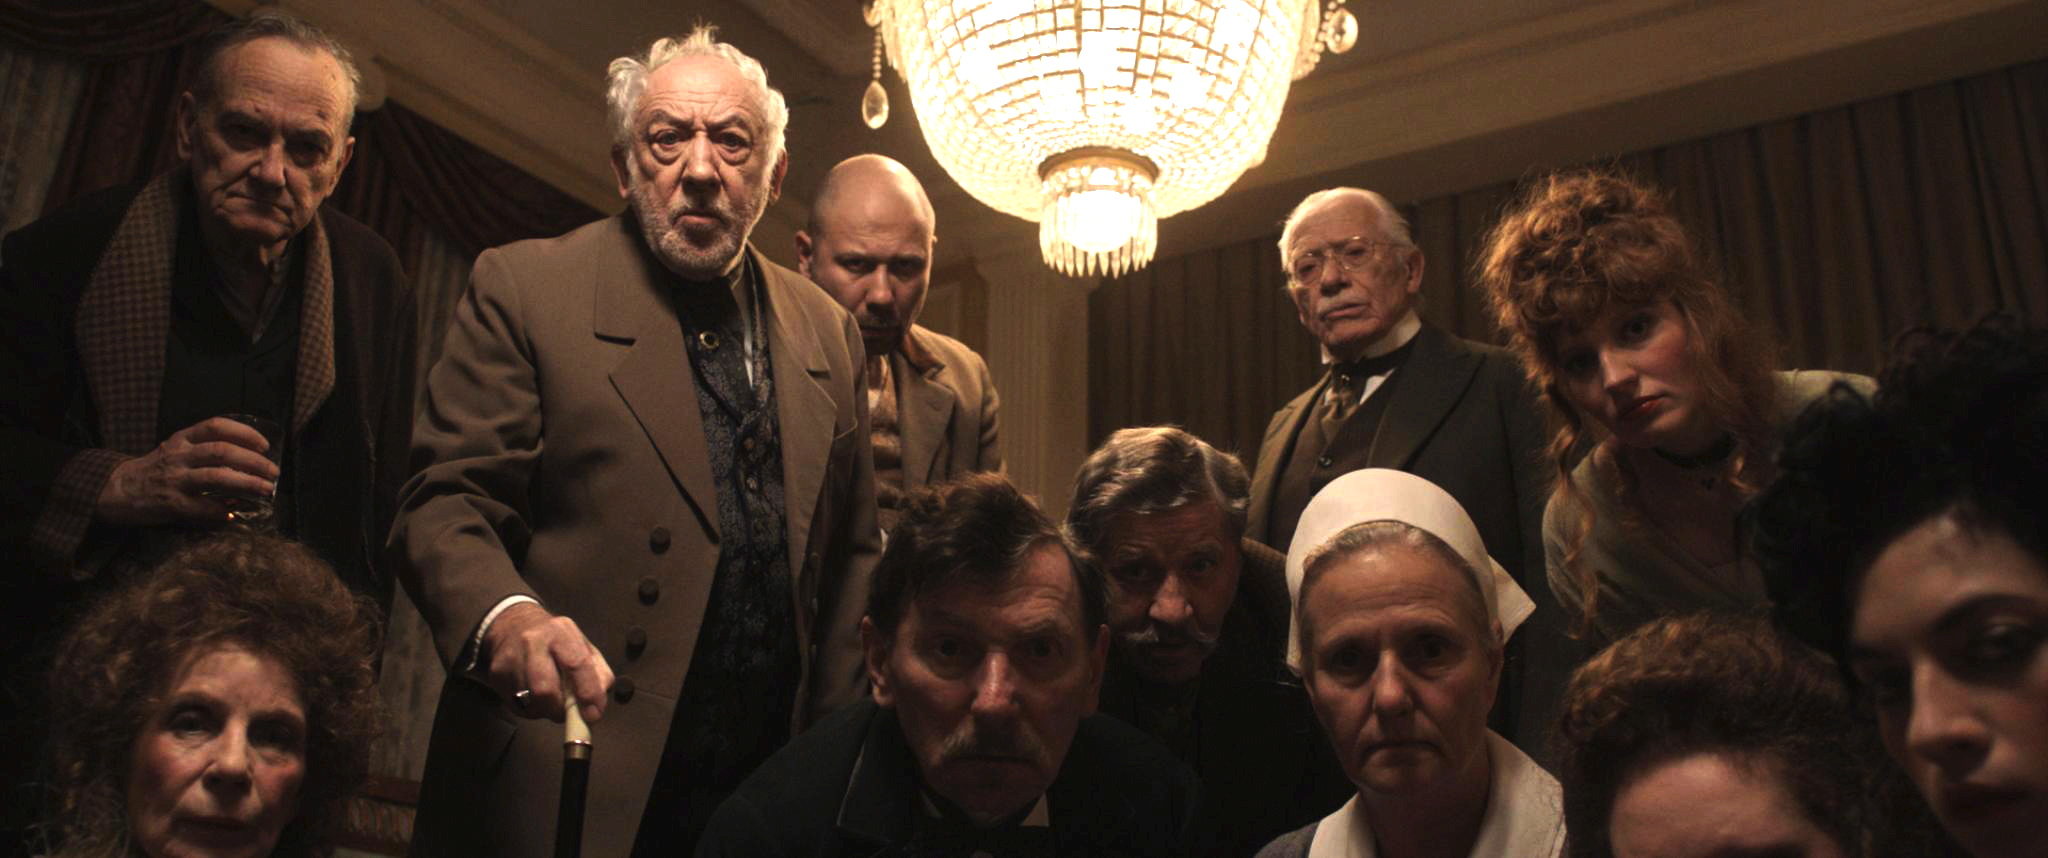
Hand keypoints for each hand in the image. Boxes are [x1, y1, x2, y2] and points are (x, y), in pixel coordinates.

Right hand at [95, 417, 278, 526]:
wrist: (116, 490)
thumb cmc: (156, 470)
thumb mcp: (176, 450)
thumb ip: (205, 450)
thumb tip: (250, 460)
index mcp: (182, 439)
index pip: (216, 426)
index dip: (244, 433)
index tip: (265, 444)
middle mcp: (179, 456)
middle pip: (222, 452)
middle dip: (254, 462)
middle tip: (274, 472)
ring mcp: (174, 480)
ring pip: (217, 477)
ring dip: (247, 484)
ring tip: (267, 491)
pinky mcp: (171, 504)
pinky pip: (203, 507)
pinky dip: (223, 510)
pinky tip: (235, 514)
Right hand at [483, 602, 612, 723]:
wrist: (513, 625)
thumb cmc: (556, 642)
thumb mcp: (583, 647)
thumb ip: (598, 674)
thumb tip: (596, 706)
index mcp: (562, 632)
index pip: (577, 664)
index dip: (587, 693)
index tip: (592, 715)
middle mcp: (533, 641)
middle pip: (545, 689)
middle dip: (559, 710)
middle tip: (567, 712)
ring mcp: (511, 658)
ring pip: (530, 703)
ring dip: (545, 710)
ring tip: (551, 698)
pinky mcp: (496, 674)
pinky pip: (516, 707)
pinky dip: (531, 709)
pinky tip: (533, 694)